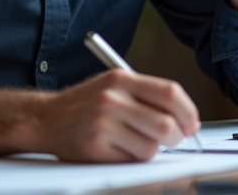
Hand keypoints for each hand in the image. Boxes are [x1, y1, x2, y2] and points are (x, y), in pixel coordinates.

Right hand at [36, 69, 199, 161]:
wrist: (46, 118)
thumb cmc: (87, 103)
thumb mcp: (114, 86)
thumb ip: (146, 96)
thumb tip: (185, 119)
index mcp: (121, 78)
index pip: (169, 92)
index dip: (188, 111)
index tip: (191, 124)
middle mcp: (113, 98)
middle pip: (166, 123)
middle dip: (176, 137)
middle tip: (172, 139)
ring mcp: (103, 123)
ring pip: (151, 147)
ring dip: (150, 149)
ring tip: (134, 141)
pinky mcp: (96, 147)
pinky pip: (132, 160)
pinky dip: (131, 158)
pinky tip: (117, 148)